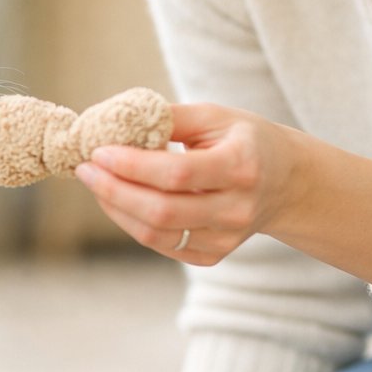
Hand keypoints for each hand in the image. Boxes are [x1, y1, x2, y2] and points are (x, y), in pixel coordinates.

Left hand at [75, 102, 297, 264]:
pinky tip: (118, 201)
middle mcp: (237, 208)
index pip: (177, 173)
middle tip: (85, 169)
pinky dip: (133, 224)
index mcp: (241, 165)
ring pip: (157, 234)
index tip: (99, 151)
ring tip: (96, 183)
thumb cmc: (243, 140)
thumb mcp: (215, 116)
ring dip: (117, 209)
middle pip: (162, 210)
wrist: (285, 182)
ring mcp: (227, 238)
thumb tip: (116, 121)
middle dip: (113, 190)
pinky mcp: (214, 255)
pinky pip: (163, 246)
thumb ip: (168, 117)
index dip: (132, 165)